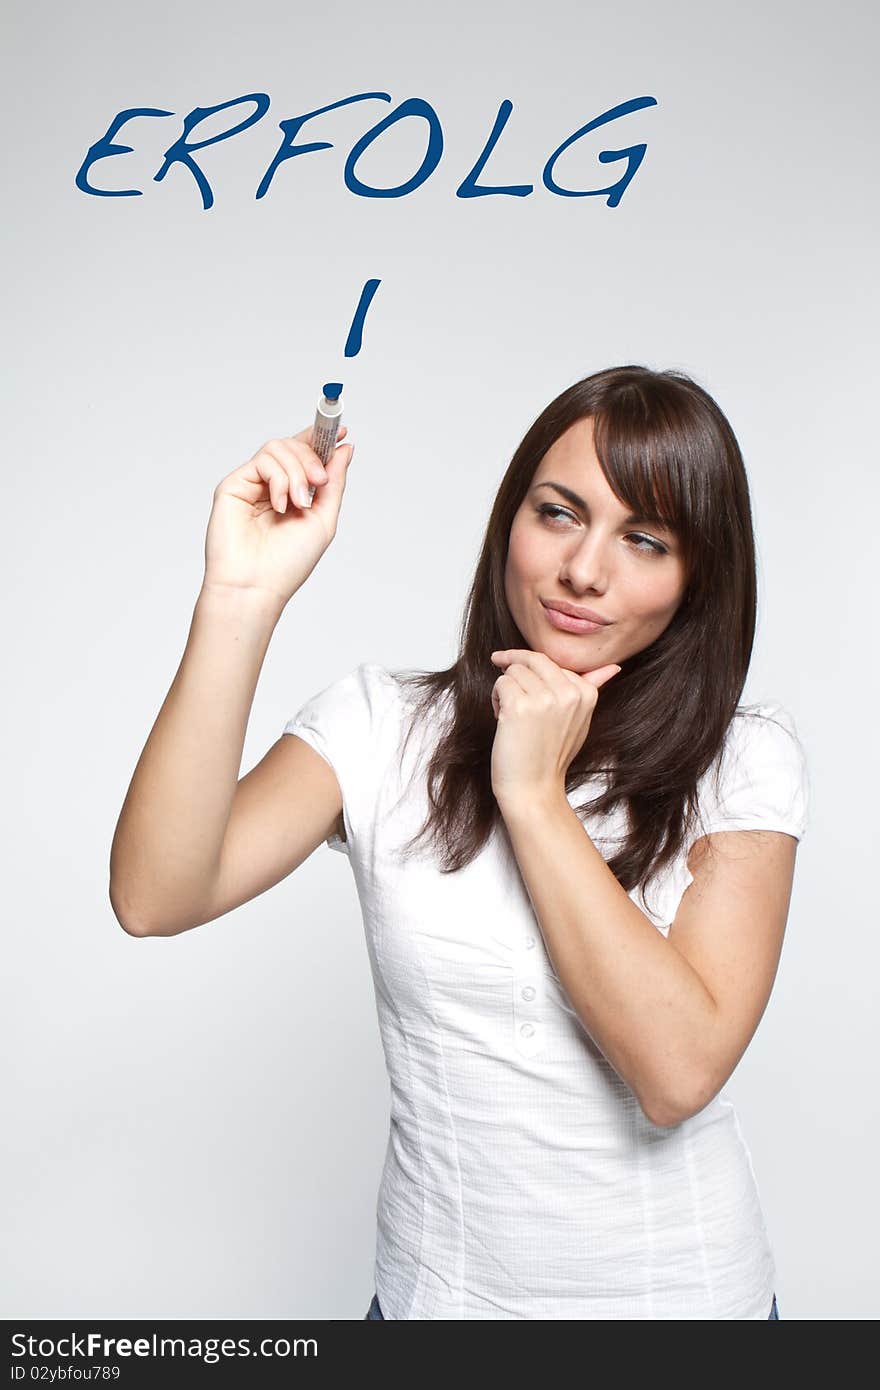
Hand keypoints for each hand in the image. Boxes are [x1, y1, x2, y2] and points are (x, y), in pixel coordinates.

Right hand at [203, 424, 354, 611]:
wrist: (256, 586)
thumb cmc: (287, 564)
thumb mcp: (323, 519)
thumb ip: (334, 483)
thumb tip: (345, 447)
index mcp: (294, 494)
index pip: (305, 455)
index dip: (321, 439)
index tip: (340, 431)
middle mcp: (272, 486)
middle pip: (293, 446)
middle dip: (312, 458)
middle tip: (320, 481)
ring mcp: (252, 484)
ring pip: (278, 448)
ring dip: (297, 471)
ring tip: (299, 502)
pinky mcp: (234, 485)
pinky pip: (263, 460)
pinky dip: (279, 479)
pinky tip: (279, 505)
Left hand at [488, 648, 621, 807]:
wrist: (533, 789)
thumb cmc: (551, 756)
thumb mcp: (580, 720)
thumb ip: (593, 687)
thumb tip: (614, 667)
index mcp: (585, 694)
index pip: (552, 662)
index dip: (535, 674)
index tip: (531, 694)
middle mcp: (568, 693)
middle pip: (533, 659)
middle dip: (515, 666)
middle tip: (504, 677)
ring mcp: (544, 699)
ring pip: (513, 671)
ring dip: (505, 689)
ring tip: (512, 714)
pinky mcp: (519, 706)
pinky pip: (501, 683)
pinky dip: (496, 699)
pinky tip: (503, 719)